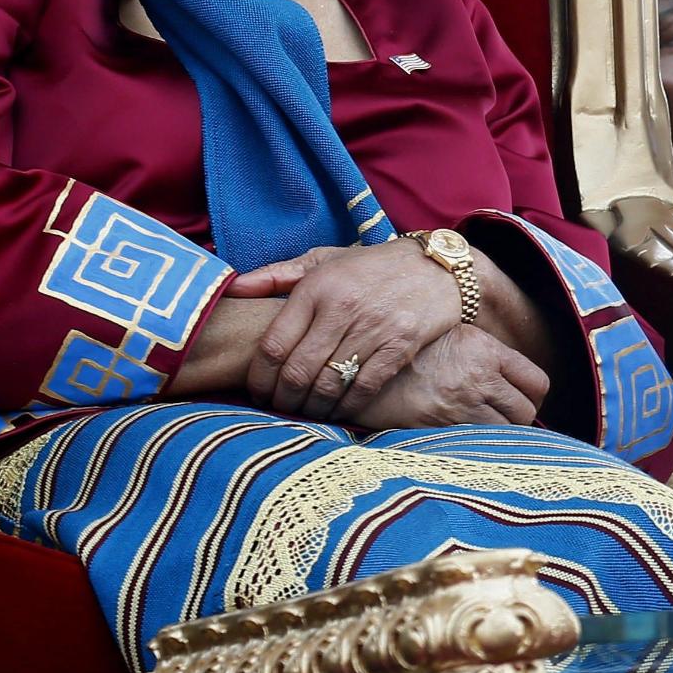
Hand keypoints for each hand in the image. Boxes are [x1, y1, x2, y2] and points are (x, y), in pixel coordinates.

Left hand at [232, 241, 476, 424]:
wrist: (439, 267)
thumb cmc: (373, 266)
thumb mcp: (324, 260)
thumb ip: (276, 275)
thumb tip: (233, 288)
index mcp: (317, 288)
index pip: (274, 344)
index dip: (259, 377)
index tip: (257, 390)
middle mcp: (342, 309)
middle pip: (297, 371)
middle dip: (281, 399)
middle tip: (278, 409)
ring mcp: (373, 329)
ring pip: (329, 384)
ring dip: (311, 407)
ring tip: (303, 412)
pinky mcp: (399, 346)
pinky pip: (364, 387)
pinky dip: (345, 406)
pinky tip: (336, 410)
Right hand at [356, 325, 550, 429]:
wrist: (358, 363)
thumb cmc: (407, 350)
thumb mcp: (452, 337)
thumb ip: (485, 356)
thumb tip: (511, 380)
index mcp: (485, 350)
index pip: (537, 382)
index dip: (533, 396)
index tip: (522, 401)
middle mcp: (478, 377)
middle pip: (526, 412)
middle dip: (518, 419)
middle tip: (502, 420)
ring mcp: (460, 405)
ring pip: (506, 434)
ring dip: (499, 436)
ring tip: (481, 432)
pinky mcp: (440, 428)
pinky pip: (477, 446)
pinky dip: (477, 447)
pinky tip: (464, 442)